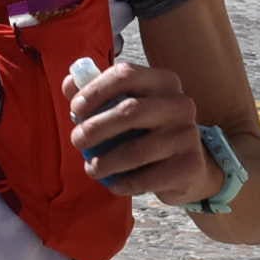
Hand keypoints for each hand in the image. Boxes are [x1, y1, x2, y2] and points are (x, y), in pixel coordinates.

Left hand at [66, 61, 221, 204]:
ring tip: (91, 168)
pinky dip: (124, 183)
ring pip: (136, 150)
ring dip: (105, 162)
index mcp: (163, 81)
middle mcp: (180, 104)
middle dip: (95, 128)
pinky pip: (147, 178)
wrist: (188, 167)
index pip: (125, 75)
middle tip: (77, 141)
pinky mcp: (190, 166)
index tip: (75, 110)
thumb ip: (96, 93)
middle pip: (129, 110)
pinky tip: (113, 184)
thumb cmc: (147, 132)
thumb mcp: (125, 107)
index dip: (95, 91)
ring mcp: (188, 135)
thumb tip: (69, 84)